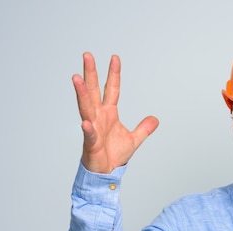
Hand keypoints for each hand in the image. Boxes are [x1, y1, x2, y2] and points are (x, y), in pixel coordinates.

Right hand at [72, 52, 158, 172]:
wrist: (106, 172)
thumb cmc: (114, 155)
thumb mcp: (134, 139)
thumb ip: (144, 128)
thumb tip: (155, 119)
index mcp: (109, 114)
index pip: (111, 89)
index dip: (113, 74)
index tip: (115, 58)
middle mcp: (98, 117)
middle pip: (93, 91)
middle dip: (91, 74)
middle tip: (87, 55)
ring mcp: (93, 128)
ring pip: (86, 107)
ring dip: (81, 93)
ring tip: (77, 78)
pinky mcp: (91, 143)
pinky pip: (89, 135)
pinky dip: (88, 129)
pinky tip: (86, 123)